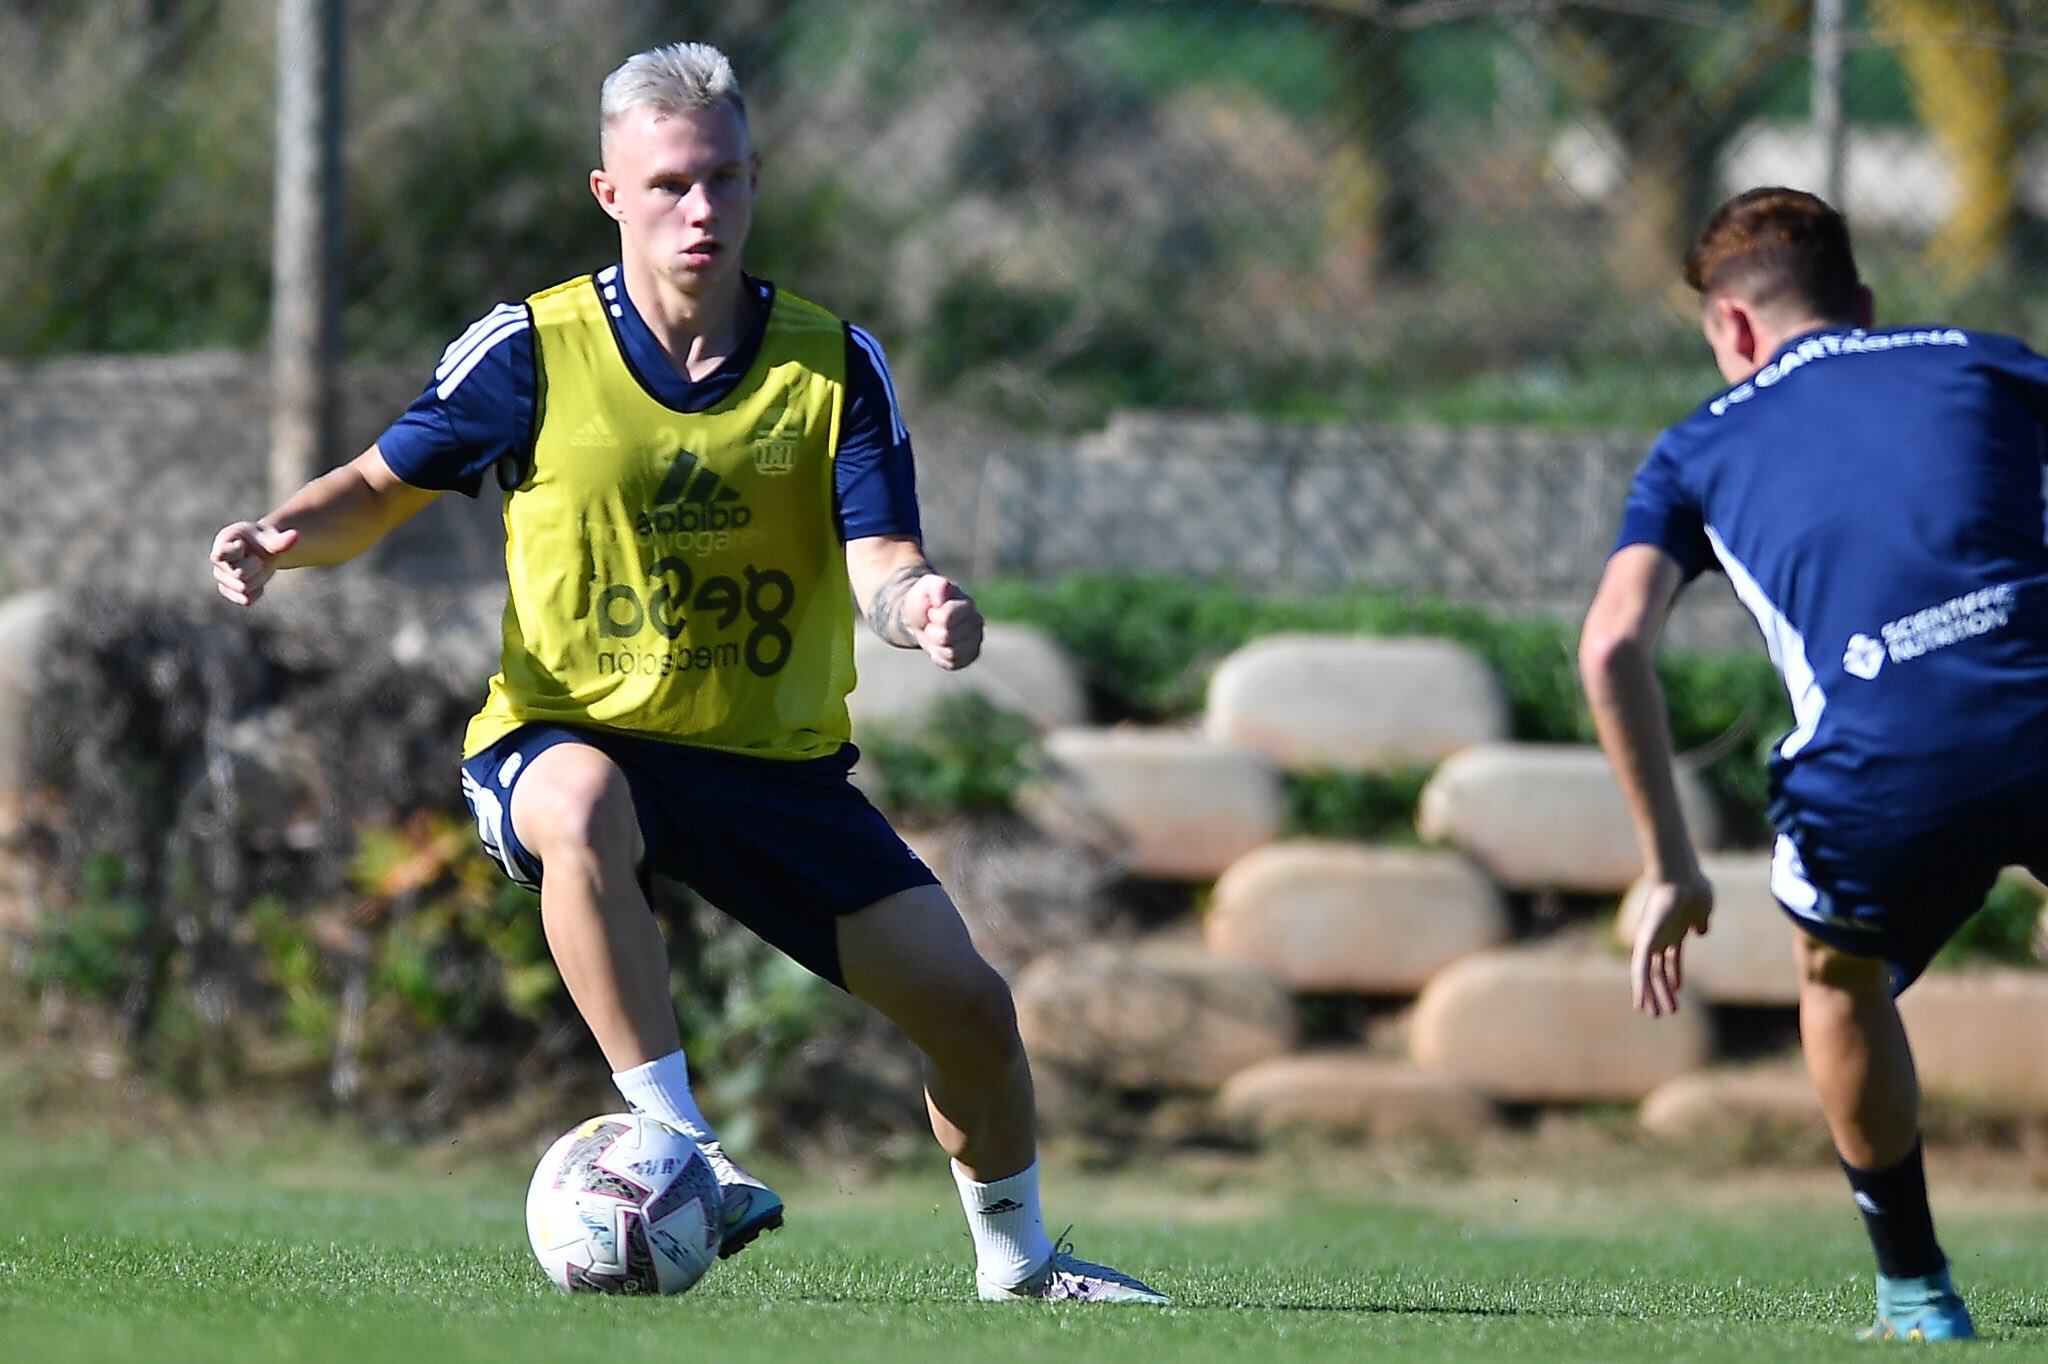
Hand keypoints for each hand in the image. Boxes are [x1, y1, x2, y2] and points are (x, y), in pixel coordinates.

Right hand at [209, 521, 298, 605]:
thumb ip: (281, 540)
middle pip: (240, 575)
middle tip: (257, 558)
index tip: (240, 548)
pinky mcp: (227, 591)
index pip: (223, 552)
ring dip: (258, 579)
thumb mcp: (271, 538)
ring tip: (256, 567)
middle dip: (256, 567)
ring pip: (244, 588)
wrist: (260, 552)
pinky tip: (257, 581)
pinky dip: (257, 592)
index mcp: (225, 542)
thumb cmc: (263, 541)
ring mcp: (221, 577)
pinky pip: (245, 600)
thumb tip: (295, 535)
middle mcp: (218, 561)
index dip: (229, 553)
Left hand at [902, 574, 982, 670]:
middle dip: (932, 632)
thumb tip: (941, 601)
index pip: (947, 618)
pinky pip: (953, 664)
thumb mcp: (926, 586)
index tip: (932, 611)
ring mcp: (975, 641)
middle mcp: (976, 622)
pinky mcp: (971, 656)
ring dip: (936, 646)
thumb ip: (935, 586)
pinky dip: (941, 657)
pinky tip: (940, 646)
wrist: (922, 618)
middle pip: (947, 637)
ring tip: (936, 636)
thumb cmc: (925, 600)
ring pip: (952, 653)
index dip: (933, 616)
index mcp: (967, 604)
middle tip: (932, 624)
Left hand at [1629, 868, 1713, 1016]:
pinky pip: (1639, 968)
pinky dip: (1640, 987)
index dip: (1674, 975)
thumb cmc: (1694, 888)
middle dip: (1663, 990)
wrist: (1682, 877)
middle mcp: (1660, 937)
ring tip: (1656, 1015)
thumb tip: (1701, 931)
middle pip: (1659, 970)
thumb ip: (1701, 921)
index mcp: (1674, 931)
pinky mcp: (1644, 940)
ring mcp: (1650, 939)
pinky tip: (1641, 1003)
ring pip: (1648, 974)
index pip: (1671, 958)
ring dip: (1653, 995)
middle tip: (1668, 1011)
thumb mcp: (1703, 909)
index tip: (1678, 989)